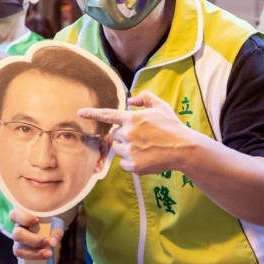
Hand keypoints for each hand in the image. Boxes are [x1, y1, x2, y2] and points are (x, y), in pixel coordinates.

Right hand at [9, 208, 64, 263]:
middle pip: (17, 235)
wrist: (52, 225)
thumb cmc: (52, 221)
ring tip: (48, 254)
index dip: (23, 218)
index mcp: (22, 218)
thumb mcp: (56, 222)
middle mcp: (18, 231)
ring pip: (19, 250)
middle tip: (46, 242)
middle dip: (32, 240)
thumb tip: (53, 242)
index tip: (36, 221)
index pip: (14, 215)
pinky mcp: (24, 257)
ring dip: (33, 254)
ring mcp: (19, 245)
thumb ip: (56, 231)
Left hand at [80, 90, 196, 175]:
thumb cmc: (173, 127)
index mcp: (133, 119)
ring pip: (118, 149)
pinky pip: (123, 163)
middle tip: (142, 137)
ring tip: (145, 148)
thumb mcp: (161, 107)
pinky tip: (146, 157)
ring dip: (127, 148)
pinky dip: (131, 162)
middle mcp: (128, 134)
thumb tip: (130, 99)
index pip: (108, 115)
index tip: (79, 112)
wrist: (184, 149)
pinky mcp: (133, 165)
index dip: (92, 113)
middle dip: (125, 136)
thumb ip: (145, 98)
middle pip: (115, 135)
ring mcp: (130, 151)